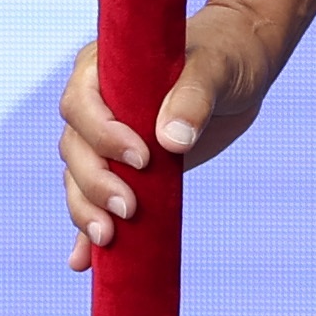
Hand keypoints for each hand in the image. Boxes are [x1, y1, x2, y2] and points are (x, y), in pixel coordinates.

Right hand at [62, 0, 281, 268]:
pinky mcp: (123, 167)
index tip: (143, 158)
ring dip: (86, 211)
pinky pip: (96, 199)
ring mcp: (106, 139)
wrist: (240, 62)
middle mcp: (96, 106)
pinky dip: (85, 231)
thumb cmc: (227, 53)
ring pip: (79, 179)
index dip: (103, 136)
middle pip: (75, 150)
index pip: (82, 106)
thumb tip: (172, 140)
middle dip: (95, 184)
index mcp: (103, 70)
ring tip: (108, 239)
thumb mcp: (217, 67)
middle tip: (130, 209)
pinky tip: (84, 262)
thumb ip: (194, 96)